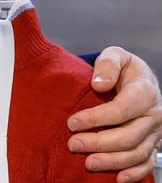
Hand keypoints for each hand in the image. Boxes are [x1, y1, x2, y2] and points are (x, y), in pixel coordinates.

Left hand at [67, 46, 161, 182]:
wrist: (139, 80)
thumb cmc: (124, 69)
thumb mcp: (116, 55)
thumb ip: (107, 64)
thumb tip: (99, 84)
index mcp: (145, 92)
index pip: (121, 110)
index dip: (96, 118)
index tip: (72, 122)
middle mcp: (154, 115)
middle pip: (128, 136)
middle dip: (98, 143)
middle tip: (73, 144)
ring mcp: (156, 132)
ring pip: (136, 153)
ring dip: (112, 161)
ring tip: (87, 163)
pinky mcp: (154, 144)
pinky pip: (147, 163)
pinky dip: (134, 173)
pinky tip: (118, 178)